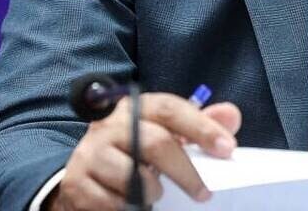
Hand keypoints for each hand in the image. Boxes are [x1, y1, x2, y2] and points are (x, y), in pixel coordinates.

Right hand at [49, 93, 241, 210]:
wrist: (85, 172)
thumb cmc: (135, 150)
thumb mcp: (164, 132)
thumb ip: (199, 124)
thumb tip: (231, 116)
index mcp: (135, 107)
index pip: (171, 109)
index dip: (201, 127)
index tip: (227, 148)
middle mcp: (109, 125)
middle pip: (155, 143)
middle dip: (186, 172)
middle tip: (203, 193)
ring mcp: (90, 153)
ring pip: (132, 176)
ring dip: (152, 192)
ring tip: (156, 195)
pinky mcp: (76, 182)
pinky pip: (111, 203)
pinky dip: (128, 208)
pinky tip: (131, 204)